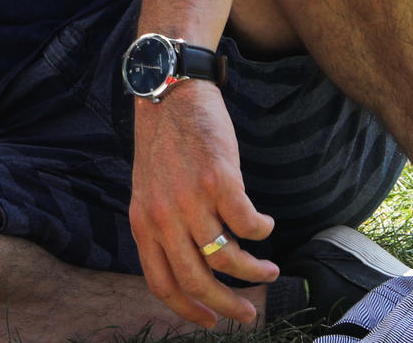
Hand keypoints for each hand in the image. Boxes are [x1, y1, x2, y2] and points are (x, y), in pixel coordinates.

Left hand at [129, 85, 278, 327]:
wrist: (169, 92)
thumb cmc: (164, 143)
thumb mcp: (148, 190)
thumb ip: (162, 227)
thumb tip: (191, 267)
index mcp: (142, 223)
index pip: (161, 283)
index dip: (188, 310)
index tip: (212, 321)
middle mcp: (163, 216)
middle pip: (197, 279)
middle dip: (228, 304)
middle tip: (250, 313)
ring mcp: (190, 199)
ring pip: (227, 258)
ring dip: (254, 271)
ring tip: (269, 270)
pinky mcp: (218, 180)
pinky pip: (248, 224)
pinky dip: (261, 231)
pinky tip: (266, 225)